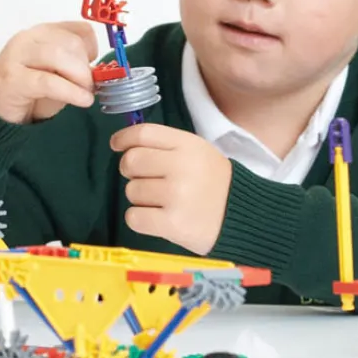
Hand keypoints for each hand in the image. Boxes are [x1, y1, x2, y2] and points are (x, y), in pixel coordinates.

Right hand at [0, 21, 98, 124]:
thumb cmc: (29, 90)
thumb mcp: (56, 73)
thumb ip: (74, 66)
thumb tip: (100, 72)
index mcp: (43, 33)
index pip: (79, 29)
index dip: (93, 48)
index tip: (94, 65)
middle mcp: (29, 38)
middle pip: (70, 42)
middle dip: (86, 67)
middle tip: (91, 86)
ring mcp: (17, 56)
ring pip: (58, 56)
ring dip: (79, 77)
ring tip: (86, 94)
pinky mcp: (12, 78)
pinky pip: (48, 81)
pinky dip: (70, 91)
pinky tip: (81, 100)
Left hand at [108, 122, 232, 255]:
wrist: (240, 217)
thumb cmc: (212, 183)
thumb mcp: (197, 152)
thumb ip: (165, 146)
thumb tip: (124, 145)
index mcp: (188, 145)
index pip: (143, 133)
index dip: (124, 138)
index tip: (117, 145)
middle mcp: (182, 167)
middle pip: (131, 161)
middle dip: (130, 170)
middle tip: (144, 178)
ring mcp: (177, 196)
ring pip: (131, 191)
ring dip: (140, 197)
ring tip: (162, 201)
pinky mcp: (173, 224)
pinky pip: (134, 217)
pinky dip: (140, 219)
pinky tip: (158, 218)